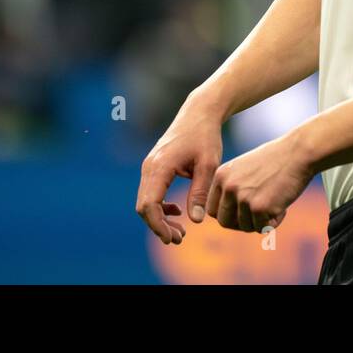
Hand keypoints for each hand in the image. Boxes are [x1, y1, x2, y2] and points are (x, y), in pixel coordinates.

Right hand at [135, 91, 224, 244]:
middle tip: (180, 239)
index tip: (174, 238)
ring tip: (181, 231)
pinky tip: (178, 211)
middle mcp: (149, 167)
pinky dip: (160, 206)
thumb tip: (194, 221)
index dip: (158, 225)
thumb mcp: (208, 165)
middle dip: (159, 226)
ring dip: (160, 218)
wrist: (199, 113)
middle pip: (144, 206)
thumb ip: (200, 192)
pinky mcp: (154, 167)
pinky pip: (151, 192)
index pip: (149, 205)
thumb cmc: (205, 136)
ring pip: (146, 201)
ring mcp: (149, 166)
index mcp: (159, 167)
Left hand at [206, 133, 315, 231]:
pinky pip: (263, 228)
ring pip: (245, 227)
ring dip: (260, 221)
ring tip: (276, 204)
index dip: (228, 215)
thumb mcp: (245, 169)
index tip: (243, 213)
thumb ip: (232, 188)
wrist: (299, 152)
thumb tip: (228, 217)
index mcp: (221, 175)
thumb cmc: (277, 160)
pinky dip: (274, 222)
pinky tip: (283, 207)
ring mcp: (243, 198)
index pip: (212, 209)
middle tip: (259, 216)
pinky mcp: (259, 208)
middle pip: (224, 222)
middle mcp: (228, 187)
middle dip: (241, 224)